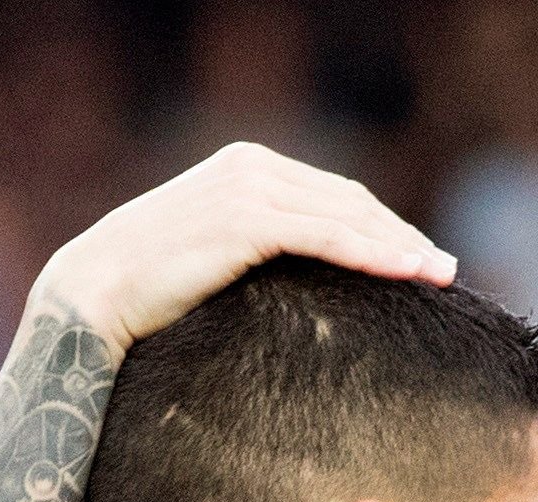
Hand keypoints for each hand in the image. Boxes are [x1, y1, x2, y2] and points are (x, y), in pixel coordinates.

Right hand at [34, 142, 451, 355]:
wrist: (91, 297)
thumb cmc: (148, 293)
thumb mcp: (213, 259)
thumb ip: (257, 252)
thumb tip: (301, 287)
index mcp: (245, 168)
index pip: (331, 195)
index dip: (381, 226)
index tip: (419, 259)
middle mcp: (249, 168)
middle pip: (348, 201)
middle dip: (401, 235)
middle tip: (446, 272)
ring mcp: (247, 189)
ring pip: (345, 216)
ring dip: (399, 246)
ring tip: (441, 277)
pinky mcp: (245, 221)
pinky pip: (325, 235)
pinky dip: (371, 253)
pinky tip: (407, 272)